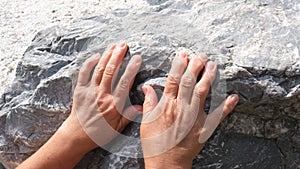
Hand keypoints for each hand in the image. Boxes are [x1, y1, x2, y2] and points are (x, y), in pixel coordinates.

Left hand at [69, 42, 142, 150]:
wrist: (77, 136)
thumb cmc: (99, 133)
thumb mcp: (117, 128)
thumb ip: (129, 115)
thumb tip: (142, 107)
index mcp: (113, 104)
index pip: (125, 82)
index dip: (132, 68)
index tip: (137, 58)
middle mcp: (102, 95)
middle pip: (111, 72)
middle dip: (118, 56)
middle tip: (124, 45)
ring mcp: (89, 92)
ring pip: (99, 70)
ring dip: (107, 56)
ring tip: (114, 46)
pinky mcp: (80, 90)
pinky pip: (84, 74)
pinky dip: (89, 64)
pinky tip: (96, 56)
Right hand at [140, 52, 238, 168]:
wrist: (166, 163)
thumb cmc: (154, 143)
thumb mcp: (146, 122)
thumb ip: (148, 103)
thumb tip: (147, 87)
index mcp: (166, 105)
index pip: (173, 80)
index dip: (178, 66)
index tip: (183, 55)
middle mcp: (181, 108)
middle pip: (189, 83)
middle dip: (195, 67)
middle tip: (201, 55)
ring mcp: (194, 118)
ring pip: (202, 93)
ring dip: (208, 78)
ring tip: (213, 65)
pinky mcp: (204, 128)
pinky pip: (217, 116)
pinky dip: (226, 106)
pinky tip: (233, 97)